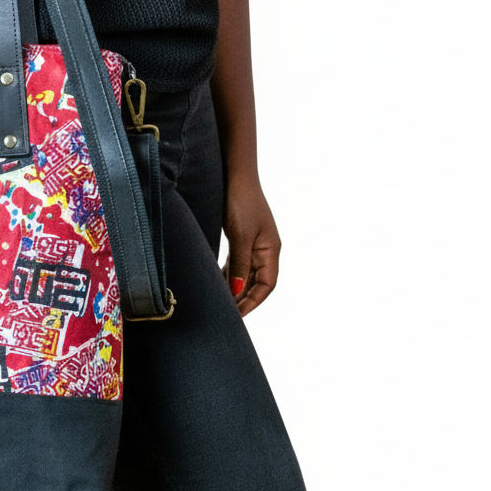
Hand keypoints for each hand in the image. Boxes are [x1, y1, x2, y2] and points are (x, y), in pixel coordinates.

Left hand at [220, 176, 280, 316]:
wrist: (235, 175)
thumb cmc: (241, 202)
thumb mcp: (240, 236)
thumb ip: (239, 264)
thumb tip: (237, 291)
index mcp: (271, 249)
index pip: (267, 285)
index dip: (253, 301)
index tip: (237, 314)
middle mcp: (265, 249)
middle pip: (257, 281)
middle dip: (244, 298)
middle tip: (226, 314)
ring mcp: (254, 242)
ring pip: (247, 273)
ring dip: (236, 287)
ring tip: (221, 302)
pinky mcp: (242, 236)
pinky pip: (238, 262)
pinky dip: (230, 274)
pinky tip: (219, 282)